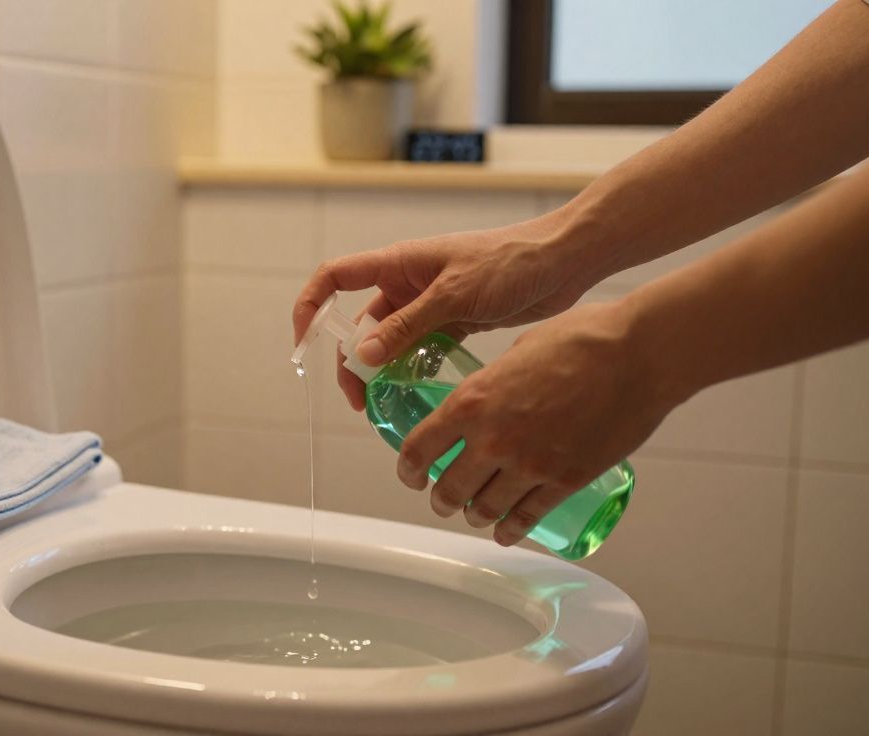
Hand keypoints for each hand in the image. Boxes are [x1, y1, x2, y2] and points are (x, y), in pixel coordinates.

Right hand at [292, 212, 600, 409]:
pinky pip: (421, 351)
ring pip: (391, 342)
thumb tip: (361, 357)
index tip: (304, 344)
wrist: (564, 260)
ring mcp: (430, 304)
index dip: (311, 307)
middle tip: (360, 401)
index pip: (334, 279)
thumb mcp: (454, 295)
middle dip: (353, 362)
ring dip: (384, 372)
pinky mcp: (455, 322)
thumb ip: (407, 327)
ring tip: (387, 406)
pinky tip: (418, 396)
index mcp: (399, 264)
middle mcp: (407, 283)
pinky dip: (414, 372)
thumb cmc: (510, 261)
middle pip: (361, 324)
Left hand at [396, 301, 684, 545]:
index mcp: (472, 401)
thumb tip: (485, 398)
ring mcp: (529, 465)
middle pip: (448, 489)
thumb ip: (493, 384)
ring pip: (484, 510)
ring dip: (473, 516)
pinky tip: (506, 531)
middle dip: (441, 499)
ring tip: (474, 515)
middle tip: (443, 500)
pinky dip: (511, 530)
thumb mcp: (515, 352)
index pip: (418, 449)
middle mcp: (493, 439)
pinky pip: (528, 517)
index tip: (411, 476)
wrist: (638, 354)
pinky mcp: (565, 481)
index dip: (409, 471)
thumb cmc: (582, 339)